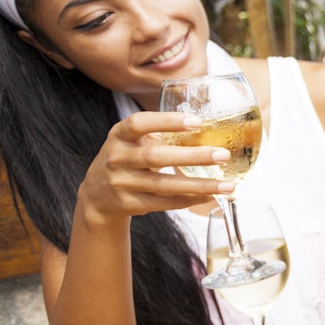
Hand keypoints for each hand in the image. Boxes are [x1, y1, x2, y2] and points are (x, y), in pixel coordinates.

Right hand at [77, 112, 233, 225]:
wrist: (96, 194)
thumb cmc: (126, 158)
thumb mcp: (132, 140)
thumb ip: (160, 132)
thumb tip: (210, 123)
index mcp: (119, 135)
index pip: (139, 123)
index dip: (167, 121)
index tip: (197, 121)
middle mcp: (117, 158)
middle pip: (156, 157)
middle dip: (192, 156)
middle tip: (223, 155)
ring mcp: (121, 182)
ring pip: (164, 185)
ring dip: (199, 185)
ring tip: (227, 185)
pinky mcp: (128, 203)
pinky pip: (163, 203)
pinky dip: (189, 200)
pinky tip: (210, 196)